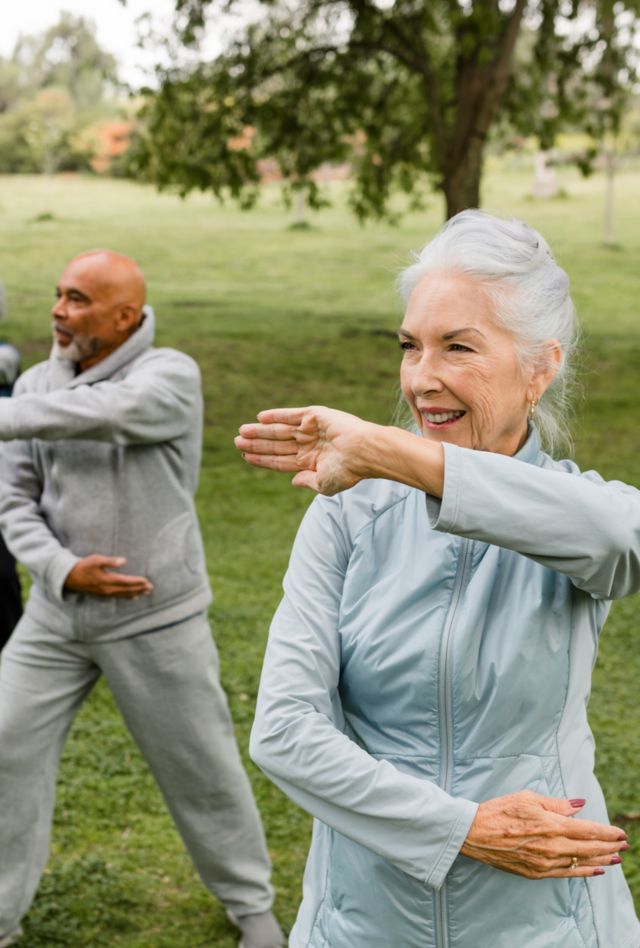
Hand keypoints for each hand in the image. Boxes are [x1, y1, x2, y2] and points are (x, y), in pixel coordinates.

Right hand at [65, 555, 153, 598]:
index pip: (126, 581)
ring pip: (124, 594)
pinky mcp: (103, 594)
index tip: (147, 581)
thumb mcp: (96, 560)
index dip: (137, 582)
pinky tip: (133, 597)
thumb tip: (123, 561)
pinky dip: (127, 597)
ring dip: (136, 593)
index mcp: (108, 579)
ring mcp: (105, 593)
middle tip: (151, 588)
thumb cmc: (84, 566)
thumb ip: (110, 561)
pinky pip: (118, 597)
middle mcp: (108, 589)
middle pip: (127, 590)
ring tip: (146, 593)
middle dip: (140, 589)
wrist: (70, 577)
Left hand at [234, 406, 373, 494]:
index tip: (245, 456)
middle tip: (236, 442)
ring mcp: (311, 429)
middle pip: (276, 444)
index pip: (280, 460)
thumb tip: (292, 481)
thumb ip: (307, 481)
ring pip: (280, 430)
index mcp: (310, 462)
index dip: (262, 458)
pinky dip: (276, 415)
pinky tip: (260, 417)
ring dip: (261, 430)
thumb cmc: (348, 471)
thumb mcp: (324, 484)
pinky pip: (291, 415)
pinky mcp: (315, 416)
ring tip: (242, 431)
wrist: (364, 453)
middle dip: (257, 443)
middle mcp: (309, 444)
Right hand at [461, 791, 626, 878]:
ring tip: (615, 858)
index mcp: (550, 825)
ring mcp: (544, 863)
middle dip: (609, 846)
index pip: (587, 830)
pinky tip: (594, 870)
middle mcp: (551, 847)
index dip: (607, 832)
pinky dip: (583, 872)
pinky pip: (567, 874)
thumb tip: (579, 806)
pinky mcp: (536, 873)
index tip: (620, 833)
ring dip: (600, 860)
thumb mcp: (528, 798)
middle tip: (624, 845)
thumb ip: (556, 804)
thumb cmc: (499, 811)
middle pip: (588, 848)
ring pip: (580, 863)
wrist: (475, 833)